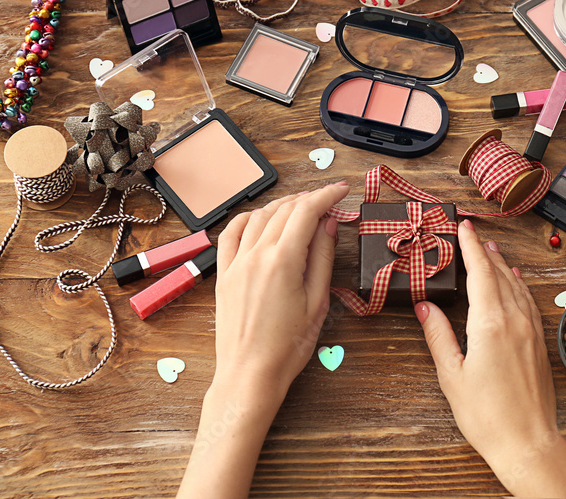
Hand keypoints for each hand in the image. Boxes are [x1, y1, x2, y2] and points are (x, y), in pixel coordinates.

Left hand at [178, 182, 348, 498]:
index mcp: (283, 261)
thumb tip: (328, 223)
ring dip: (282, 205)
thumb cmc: (287, 347)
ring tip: (301, 206)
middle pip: (284, 210)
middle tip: (328, 201)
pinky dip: (248, 218)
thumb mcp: (317, 302)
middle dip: (309, 199)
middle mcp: (256, 255)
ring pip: (259, 216)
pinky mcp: (224, 274)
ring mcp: (236, 263)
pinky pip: (231, 233)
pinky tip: (260, 218)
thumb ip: (323, 257)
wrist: (249, 375)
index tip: (342, 190)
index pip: (307, 211)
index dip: (327, 195)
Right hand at [416, 219, 565, 498]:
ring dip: (502, 265)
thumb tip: (425, 308)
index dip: (471, 247)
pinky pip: (528, 302)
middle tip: (472, 234)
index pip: (480, 272)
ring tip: (492, 250)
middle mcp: (514, 320)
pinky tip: (515, 282)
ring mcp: (531, 330)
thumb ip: (438, 336)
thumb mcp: (452, 375)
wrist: (528, 442)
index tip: (463, 227)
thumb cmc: (488, 415)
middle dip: (485, 251)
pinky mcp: (539, 343)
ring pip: (516, 285)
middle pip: (499, 274)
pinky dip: (518, 286)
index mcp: (490, 323)